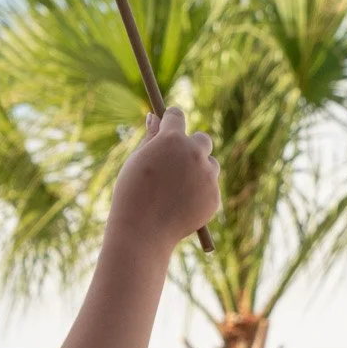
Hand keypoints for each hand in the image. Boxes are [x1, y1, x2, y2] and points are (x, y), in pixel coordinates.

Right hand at [112, 108, 219, 245]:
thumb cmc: (132, 194)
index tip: (167, 126)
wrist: (143, 231)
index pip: (176, 116)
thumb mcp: (136, 161)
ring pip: (209, 164)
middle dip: (191, 146)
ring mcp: (207, 175)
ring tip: (175, 189)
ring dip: (198, 170)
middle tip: (176, 161)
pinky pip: (209, 188)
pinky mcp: (214, 196)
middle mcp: (194, 153)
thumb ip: (150, 138)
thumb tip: (154, 117)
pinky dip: (199, 193)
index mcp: (171, 140)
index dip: (170, 120)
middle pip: (202, 139)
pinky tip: (180, 205)